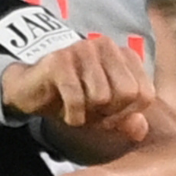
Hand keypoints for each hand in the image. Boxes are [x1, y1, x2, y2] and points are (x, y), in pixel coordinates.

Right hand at [0, 37, 154, 139]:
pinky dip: (72, 116)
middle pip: (127, 93)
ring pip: (102, 97)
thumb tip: (140, 130)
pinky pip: (76, 99)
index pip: (145, 93)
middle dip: (110, 114)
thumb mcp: (105, 112)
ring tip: (78, 109)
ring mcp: (82, 49)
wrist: (30, 89)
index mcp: (123, 54)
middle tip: (93, 113)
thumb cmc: (73, 97)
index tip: (109, 115)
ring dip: (89, 114)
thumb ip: (127, 120)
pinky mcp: (59, 60)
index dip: (128, 114)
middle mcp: (106, 45)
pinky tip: (66, 113)